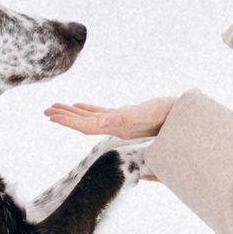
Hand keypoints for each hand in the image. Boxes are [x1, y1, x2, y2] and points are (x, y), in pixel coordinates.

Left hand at [45, 97, 173, 139]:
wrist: (187, 119)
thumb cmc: (169, 117)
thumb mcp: (145, 114)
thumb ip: (124, 119)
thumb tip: (102, 123)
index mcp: (118, 128)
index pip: (87, 126)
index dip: (68, 121)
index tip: (51, 116)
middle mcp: (117, 127)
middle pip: (85, 123)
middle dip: (65, 117)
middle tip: (45, 111)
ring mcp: (122, 122)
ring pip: (92, 117)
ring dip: (74, 112)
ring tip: (56, 107)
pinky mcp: (128, 116)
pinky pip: (103, 113)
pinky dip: (90, 108)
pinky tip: (80, 105)